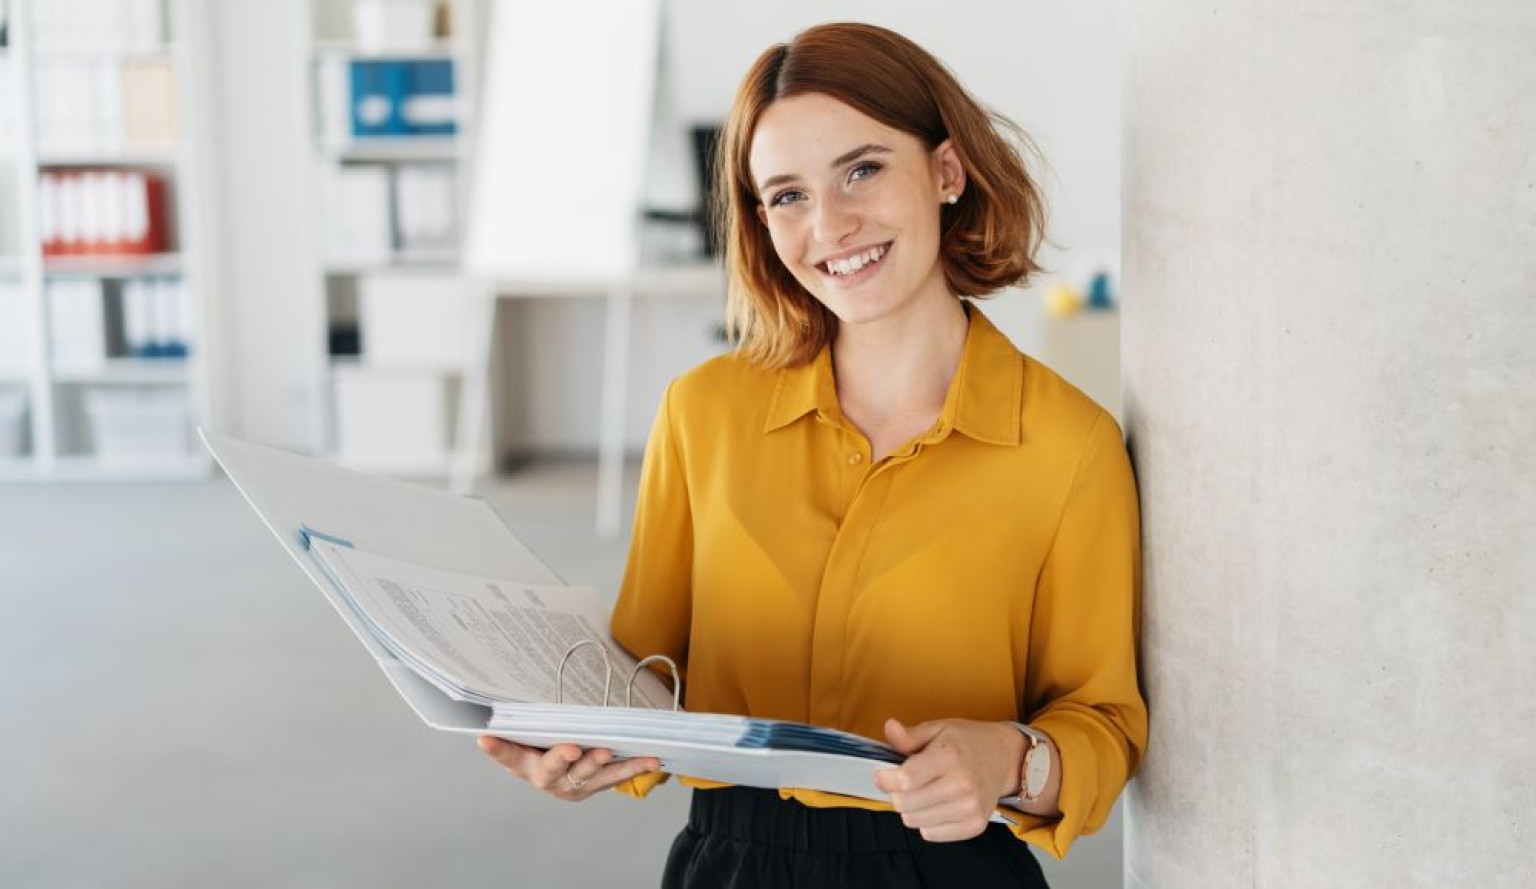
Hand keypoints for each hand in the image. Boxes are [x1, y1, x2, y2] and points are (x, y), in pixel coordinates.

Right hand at [477, 736, 660, 801]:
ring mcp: (570, 786)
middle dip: (561, 759)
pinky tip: (651, 760)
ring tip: (608, 751)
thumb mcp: (529, 732)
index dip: (496, 749)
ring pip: (586, 776)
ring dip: (601, 764)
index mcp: (522, 763)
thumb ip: (526, 721)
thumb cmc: (540, 745)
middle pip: (550, 771)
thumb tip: (515, 686)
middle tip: (571, 749)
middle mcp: (544, 779)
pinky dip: (633, 767)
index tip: (484, 738)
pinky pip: (614, 777)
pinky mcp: (592, 787)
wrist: (557, 774)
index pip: (506, 754)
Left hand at [872, 717, 1024, 841]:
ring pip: (915, 821)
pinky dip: (927, 821)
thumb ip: (909, 735)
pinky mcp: (974, 825)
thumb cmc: (966, 742)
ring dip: (910, 808)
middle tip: (902, 784)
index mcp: (950, 756)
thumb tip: (890, 728)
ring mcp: (970, 807)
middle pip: (905, 804)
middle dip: (896, 794)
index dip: (885, 778)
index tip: (881, 774)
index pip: (904, 779)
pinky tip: (936, 805)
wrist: (1003, 757)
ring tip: (921, 793)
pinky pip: (931, 833)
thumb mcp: (937, 729)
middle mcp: (962, 784)